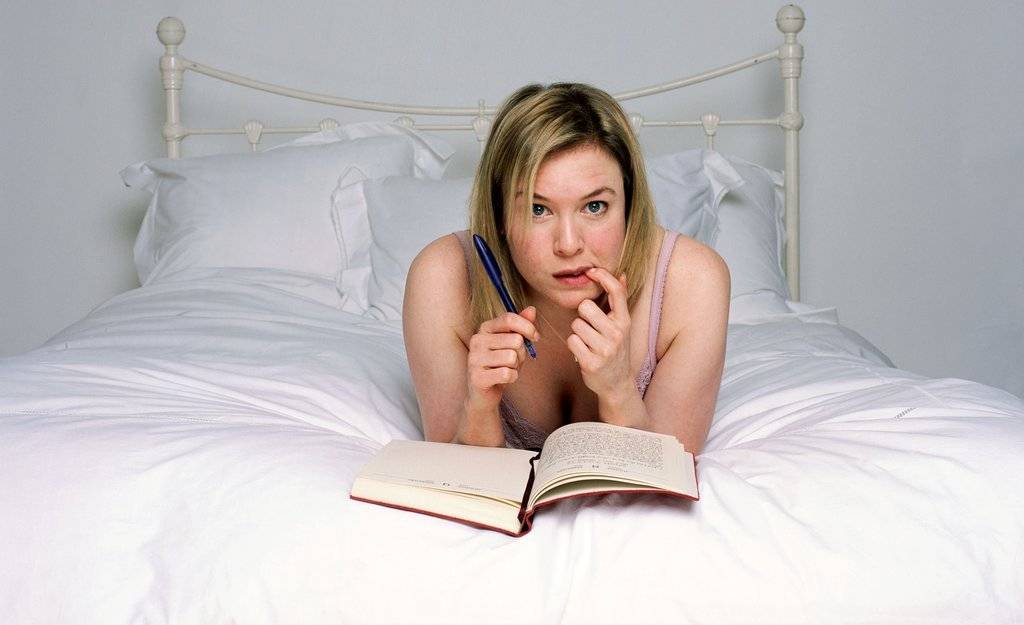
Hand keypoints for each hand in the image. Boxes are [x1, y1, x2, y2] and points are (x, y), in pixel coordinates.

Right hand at [465, 306, 539, 412]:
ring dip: (516, 367)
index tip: (536, 337)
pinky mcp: (477, 377)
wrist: (485, 393)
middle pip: (515, 340)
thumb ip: (522, 326)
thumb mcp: (514, 343)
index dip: (528, 327)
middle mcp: (477, 340)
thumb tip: (532, 309)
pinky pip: (507, 374)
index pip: (509, 318)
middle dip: (522, 353)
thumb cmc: (501, 364)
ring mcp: (474, 359)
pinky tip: (503, 379)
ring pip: (512, 357)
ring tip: (507, 369)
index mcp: (485, 328)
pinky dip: (511, 378)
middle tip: (514, 361)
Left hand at [567, 268, 632, 400]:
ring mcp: (604, 349)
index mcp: (624, 321)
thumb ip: (619, 301)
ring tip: (588, 342)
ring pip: (576, 325)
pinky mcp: (591, 363)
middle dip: (583, 315)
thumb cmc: (616, 349)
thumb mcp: (622, 325)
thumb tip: (621, 274)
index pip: (616, 292)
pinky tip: (583, 352)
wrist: (617, 383)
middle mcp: (617, 334)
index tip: (592, 271)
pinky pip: (571, 341)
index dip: (603, 277)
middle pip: (585, 307)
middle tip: (590, 327)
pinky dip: (574, 345)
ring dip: (578, 332)